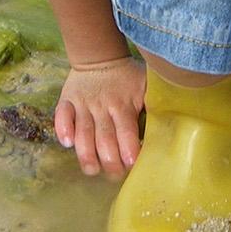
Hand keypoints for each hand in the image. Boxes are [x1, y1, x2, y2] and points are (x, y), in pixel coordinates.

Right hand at [53, 56, 145, 178]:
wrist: (100, 56)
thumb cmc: (127, 78)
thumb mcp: (146, 86)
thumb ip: (154, 105)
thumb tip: (169, 126)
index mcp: (124, 105)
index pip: (126, 131)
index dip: (128, 149)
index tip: (132, 164)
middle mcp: (102, 106)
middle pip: (104, 138)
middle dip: (109, 161)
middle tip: (115, 175)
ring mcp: (83, 104)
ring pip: (83, 132)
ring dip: (86, 154)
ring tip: (92, 170)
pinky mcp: (67, 101)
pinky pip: (61, 116)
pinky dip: (62, 129)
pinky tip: (67, 143)